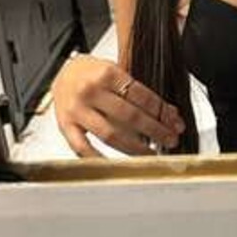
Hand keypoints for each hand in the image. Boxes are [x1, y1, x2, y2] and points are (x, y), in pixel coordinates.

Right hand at [50, 54, 184, 157]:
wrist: (62, 72)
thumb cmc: (92, 73)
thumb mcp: (117, 73)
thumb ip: (140, 93)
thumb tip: (170, 114)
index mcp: (107, 73)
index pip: (142, 96)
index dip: (162, 112)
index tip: (175, 123)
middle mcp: (90, 91)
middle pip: (130, 116)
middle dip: (155, 130)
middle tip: (170, 139)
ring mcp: (76, 110)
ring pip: (110, 134)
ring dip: (135, 147)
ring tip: (151, 154)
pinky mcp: (64, 126)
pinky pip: (82, 147)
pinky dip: (99, 158)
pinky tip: (116, 164)